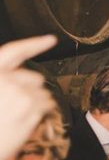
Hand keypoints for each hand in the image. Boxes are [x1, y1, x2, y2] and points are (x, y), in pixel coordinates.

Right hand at [0, 35, 57, 159]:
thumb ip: (4, 79)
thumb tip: (19, 76)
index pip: (16, 51)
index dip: (35, 43)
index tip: (51, 40)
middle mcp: (7, 80)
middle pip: (35, 77)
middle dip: (31, 88)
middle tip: (17, 104)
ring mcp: (21, 94)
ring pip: (43, 92)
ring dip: (36, 102)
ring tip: (17, 115)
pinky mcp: (32, 110)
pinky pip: (47, 105)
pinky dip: (41, 111)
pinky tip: (24, 120)